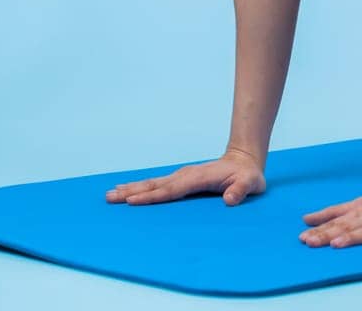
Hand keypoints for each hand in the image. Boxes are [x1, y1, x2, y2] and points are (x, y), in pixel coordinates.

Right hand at [104, 148, 266, 206]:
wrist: (244, 162)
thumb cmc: (248, 176)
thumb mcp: (251, 183)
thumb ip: (241, 190)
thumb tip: (230, 200)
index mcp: (198, 178)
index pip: (172, 190)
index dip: (153, 196)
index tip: (133, 200)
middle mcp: (186, 175)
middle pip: (155, 185)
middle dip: (132, 191)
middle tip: (110, 197)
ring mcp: (181, 176)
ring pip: (152, 183)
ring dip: (131, 189)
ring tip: (110, 194)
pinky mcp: (180, 180)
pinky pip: (156, 184)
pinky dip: (140, 188)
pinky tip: (127, 191)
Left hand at [299, 184, 361, 248]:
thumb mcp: (361, 205)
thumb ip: (336, 213)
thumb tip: (307, 219)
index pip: (338, 218)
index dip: (321, 227)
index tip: (303, 236)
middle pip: (349, 225)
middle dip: (330, 233)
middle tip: (311, 242)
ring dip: (353, 237)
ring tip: (337, 244)